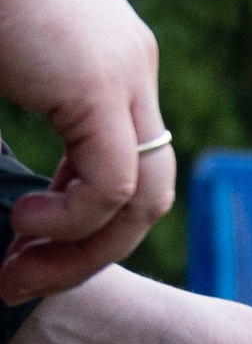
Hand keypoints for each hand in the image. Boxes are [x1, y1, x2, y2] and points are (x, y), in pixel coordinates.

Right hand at [0, 0, 177, 296]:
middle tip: (24, 281)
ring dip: (82, 251)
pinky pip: (112, 185)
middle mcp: (129, 68)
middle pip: (145, 193)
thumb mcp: (5, 68)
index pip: (123, 165)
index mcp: (105, 62)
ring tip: (21, 269)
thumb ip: (18, 114)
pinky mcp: (100, 82)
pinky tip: (24, 222)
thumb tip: (8, 199)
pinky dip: (73, 221)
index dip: (81, 221)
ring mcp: (124, 73)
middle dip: (88, 252)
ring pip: (142, 200)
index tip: (24, 247)